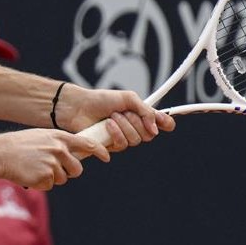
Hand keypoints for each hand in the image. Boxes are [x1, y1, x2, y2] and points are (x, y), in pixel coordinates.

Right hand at [0, 129, 110, 190]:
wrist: (0, 153)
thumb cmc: (20, 145)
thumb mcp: (42, 137)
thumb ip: (59, 144)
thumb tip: (74, 155)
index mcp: (59, 137)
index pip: (87, 144)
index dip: (100, 151)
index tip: (107, 156)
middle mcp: (59, 149)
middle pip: (77, 169)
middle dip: (69, 172)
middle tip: (53, 168)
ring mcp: (53, 163)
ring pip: (62, 178)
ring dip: (51, 177)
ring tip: (35, 167)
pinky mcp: (45, 176)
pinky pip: (50, 185)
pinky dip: (41, 183)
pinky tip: (30, 173)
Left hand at [55, 84, 175, 150]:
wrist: (80, 107)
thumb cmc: (102, 100)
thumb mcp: (128, 98)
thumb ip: (145, 111)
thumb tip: (156, 129)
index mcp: (141, 114)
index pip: (161, 123)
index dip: (166, 124)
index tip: (166, 123)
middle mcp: (135, 127)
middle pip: (150, 134)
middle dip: (137, 122)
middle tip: (124, 112)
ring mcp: (124, 137)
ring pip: (136, 140)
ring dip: (124, 126)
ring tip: (112, 116)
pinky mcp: (112, 146)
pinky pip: (122, 145)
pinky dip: (116, 133)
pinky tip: (107, 125)